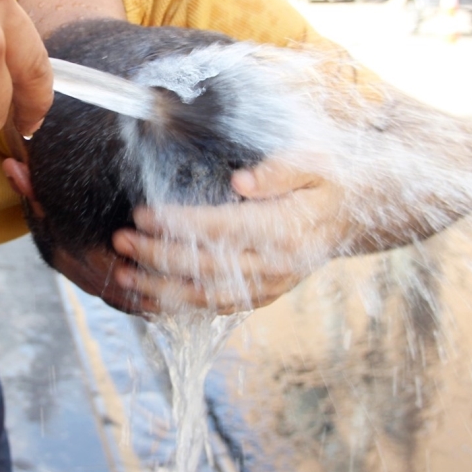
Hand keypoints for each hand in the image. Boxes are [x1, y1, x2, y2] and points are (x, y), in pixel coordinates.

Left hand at [111, 158, 347, 312]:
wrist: (352, 214)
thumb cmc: (326, 181)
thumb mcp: (312, 163)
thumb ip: (278, 170)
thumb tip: (241, 181)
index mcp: (285, 229)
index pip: (221, 229)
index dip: (179, 225)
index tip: (141, 215)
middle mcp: (275, 265)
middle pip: (206, 266)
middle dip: (157, 256)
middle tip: (119, 241)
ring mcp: (268, 286)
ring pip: (206, 296)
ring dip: (161, 289)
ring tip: (123, 276)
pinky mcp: (261, 297)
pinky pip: (216, 308)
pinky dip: (180, 307)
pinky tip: (149, 300)